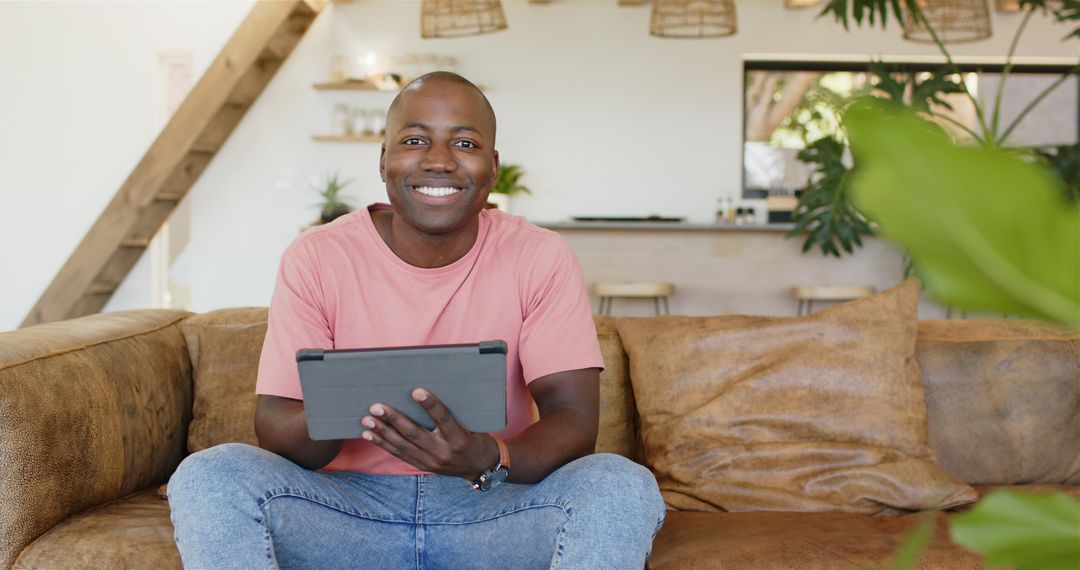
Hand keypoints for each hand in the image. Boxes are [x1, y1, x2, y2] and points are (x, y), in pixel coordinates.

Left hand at [360, 388, 498, 479]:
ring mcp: (432, 462)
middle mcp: (444, 451)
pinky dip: (384, 444)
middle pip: (414, 434)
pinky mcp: (423, 466)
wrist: (480, 466)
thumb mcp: (471, 423)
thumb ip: (451, 412)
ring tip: (367, 420)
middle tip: (376, 406)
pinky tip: (370, 435)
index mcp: (459, 437)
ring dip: (382, 432)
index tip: (416, 391)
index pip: (443, 418)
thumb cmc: (475, 437)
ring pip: (402, 446)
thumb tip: (422, 392)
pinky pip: (400, 454)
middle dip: (393, 419)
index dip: (430, 405)